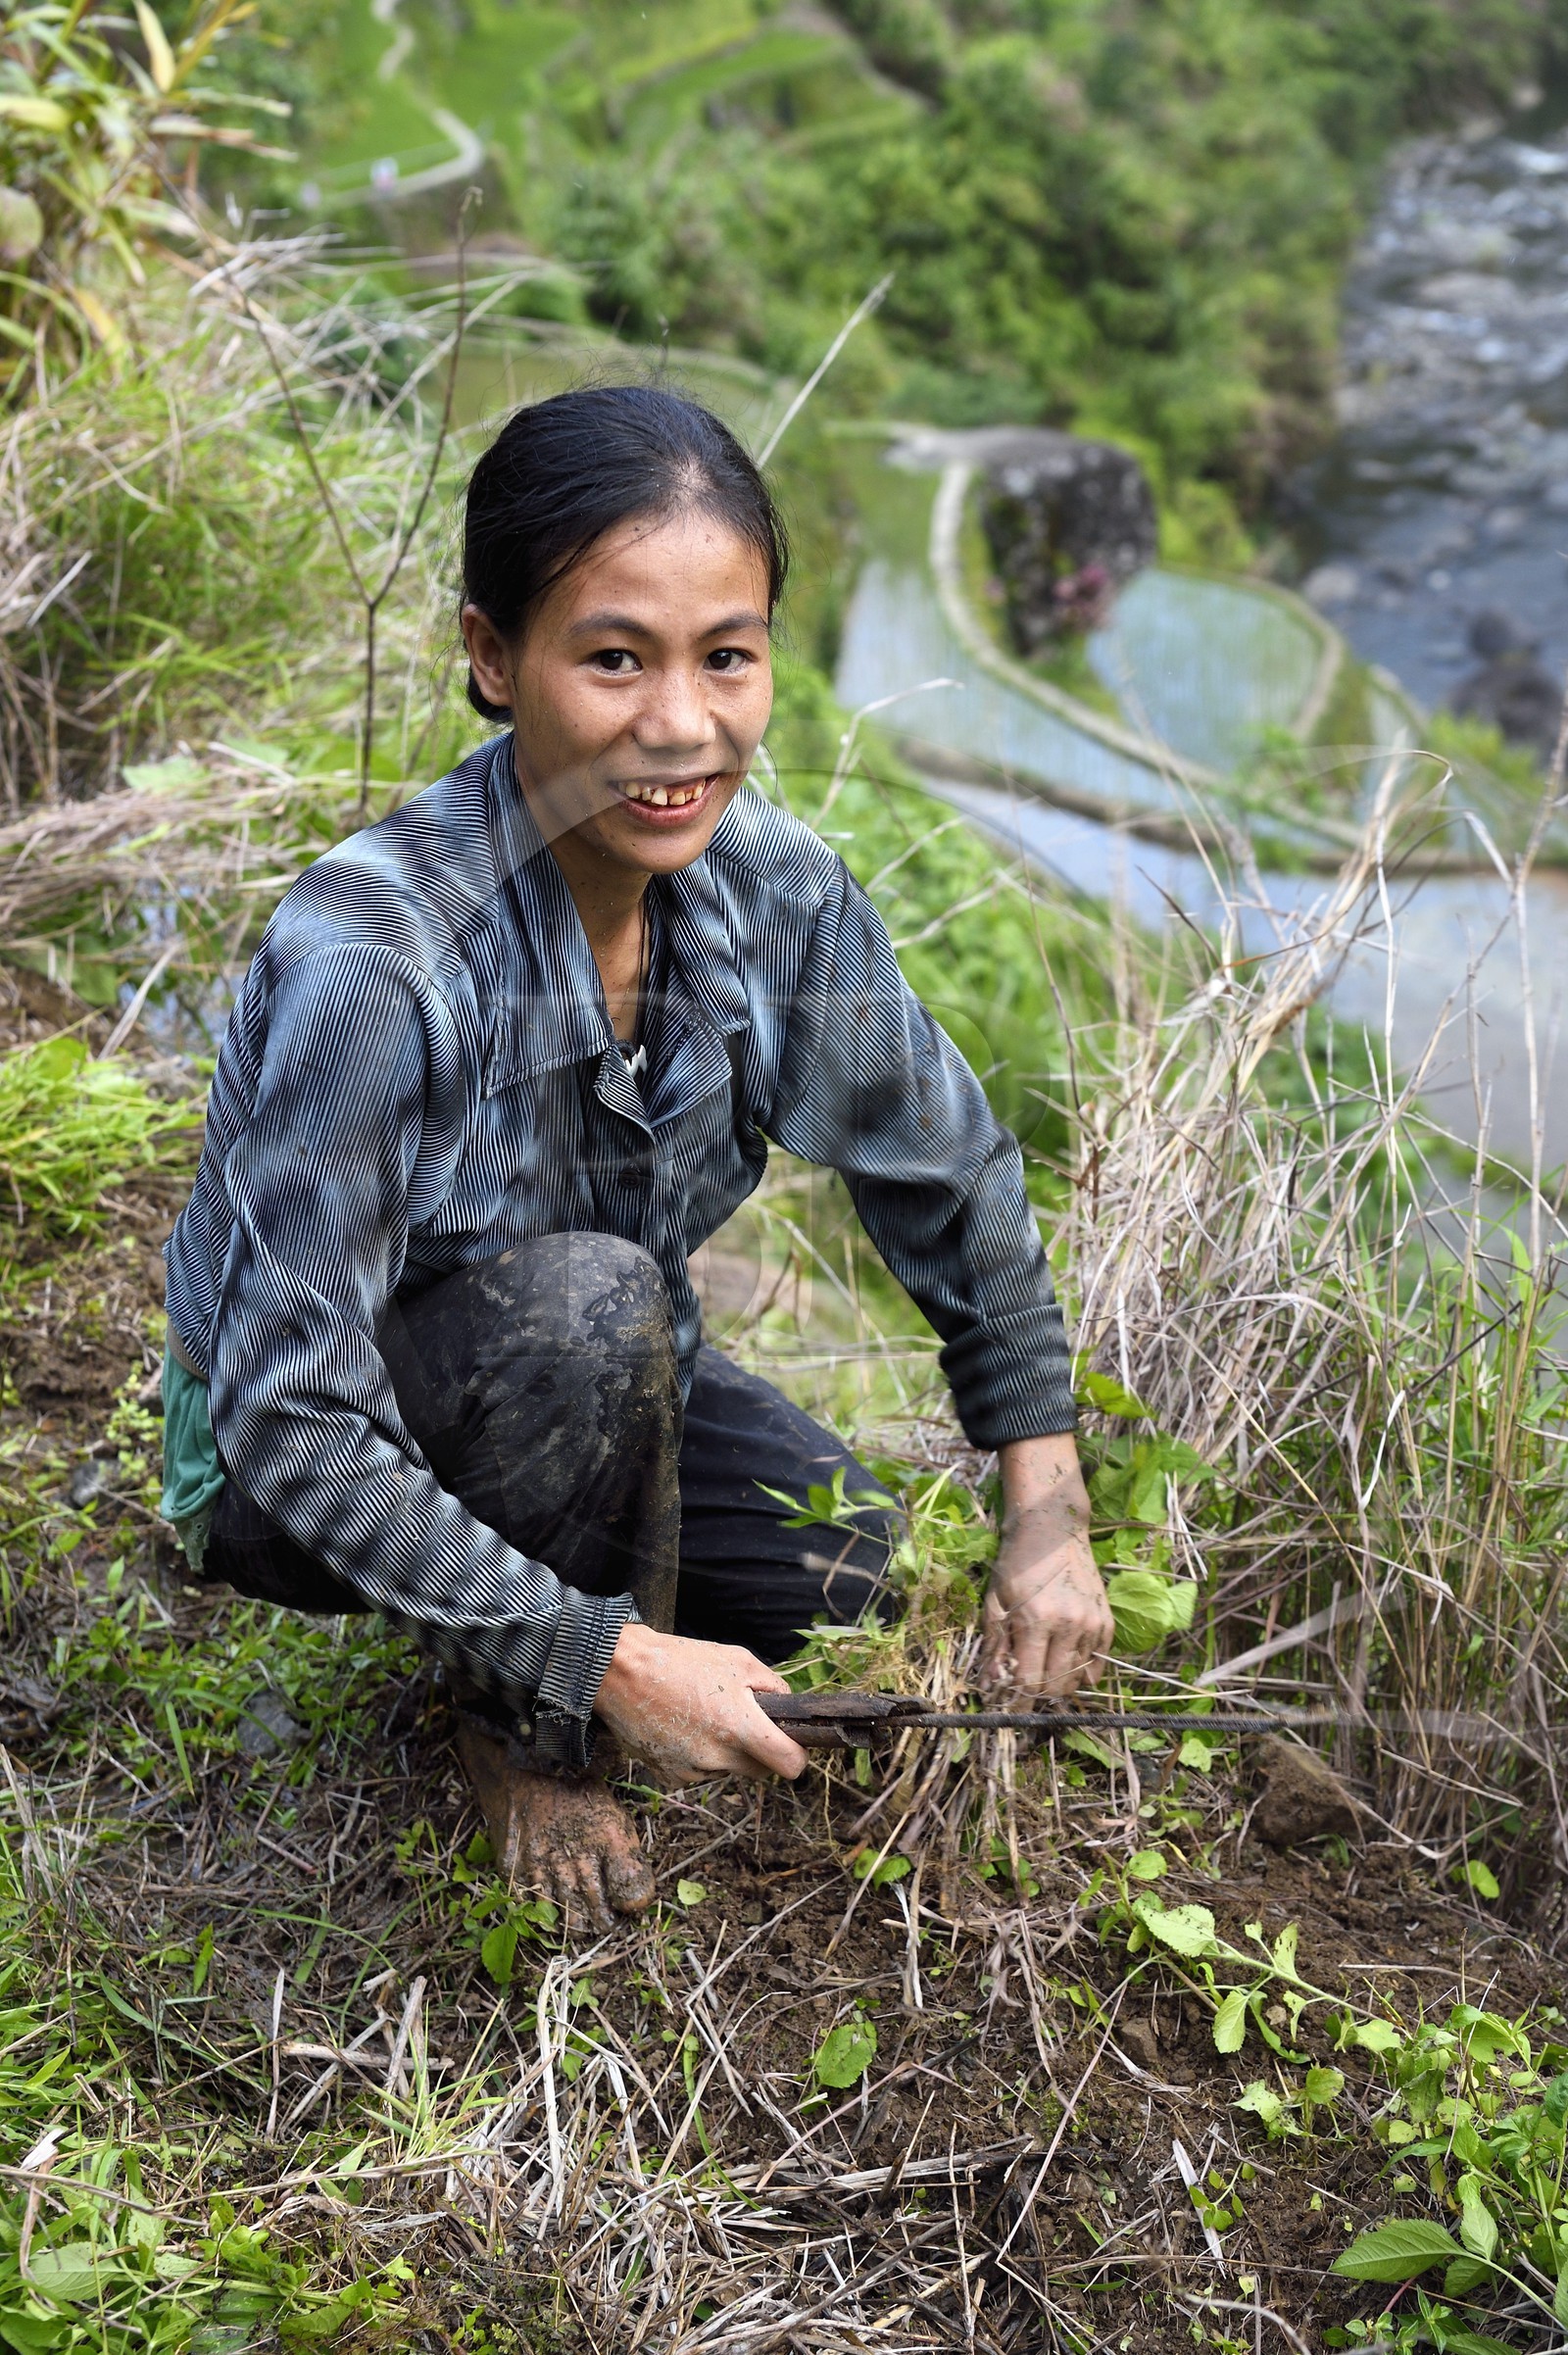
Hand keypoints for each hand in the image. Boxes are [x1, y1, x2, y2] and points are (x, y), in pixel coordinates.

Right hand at [594, 1620, 807, 1783]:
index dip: (797, 1755)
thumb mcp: (736, 1659)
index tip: (792, 1743)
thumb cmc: (679, 1660)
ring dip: (727, 1752)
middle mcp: (717, 1757)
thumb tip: (787, 1706)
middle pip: (761, 1771)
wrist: (620, 1672)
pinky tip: (683, 1727)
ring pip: (729, 1771)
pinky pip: (700, 1772)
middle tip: (744, 1720)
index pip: (789, 1765)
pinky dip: (699, 1756)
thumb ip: (772, 1685)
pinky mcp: (670, 1776)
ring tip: (703, 1715)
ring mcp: (692, 1770)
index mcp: (739, 1727)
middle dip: (760, 1751)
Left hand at [979, 1432, 1113, 1698]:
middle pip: (1057, 1685)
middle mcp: (1069, 1624)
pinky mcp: (1106, 1621)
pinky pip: (1098, 1663)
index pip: (1031, 1680)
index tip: (1012, 1705)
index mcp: (1036, 1620)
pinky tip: (1067, 1664)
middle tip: (1028, 1690)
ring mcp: (1092, 1623)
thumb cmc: (1017, 1562)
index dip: (1020, 1698)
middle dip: (1040, 1694)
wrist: (1053, 1529)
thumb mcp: (995, 1600)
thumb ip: (994, 1644)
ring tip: (1045, 1676)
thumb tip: (991, 1684)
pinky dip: (1083, 1671)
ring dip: (1061, 1684)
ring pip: (1079, 1677)